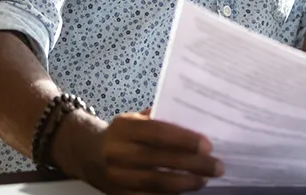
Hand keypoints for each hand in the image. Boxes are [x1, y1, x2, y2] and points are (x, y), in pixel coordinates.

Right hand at [56, 109, 223, 193]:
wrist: (87, 153)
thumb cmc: (122, 134)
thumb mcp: (134, 118)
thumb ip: (160, 119)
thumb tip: (196, 121)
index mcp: (124, 128)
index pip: (159, 133)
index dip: (184, 140)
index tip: (208, 145)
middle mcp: (118, 152)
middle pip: (161, 161)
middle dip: (193, 165)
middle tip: (217, 166)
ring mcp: (117, 177)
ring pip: (157, 184)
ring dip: (186, 183)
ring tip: (204, 180)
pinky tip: (186, 191)